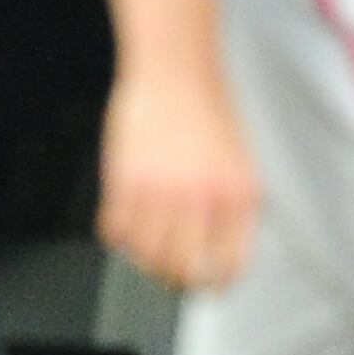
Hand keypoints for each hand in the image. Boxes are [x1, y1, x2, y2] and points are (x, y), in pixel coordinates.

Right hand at [98, 65, 260, 290]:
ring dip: (142, 256)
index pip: (229, 265)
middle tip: (168, 273)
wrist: (176, 69)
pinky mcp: (127, 179)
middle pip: (182, 268)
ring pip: (145, 254)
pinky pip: (115, 229)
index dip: (215, 282)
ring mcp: (162, 191)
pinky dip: (116, 233)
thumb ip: (231, 208)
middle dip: (174, 278)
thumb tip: (216, 252)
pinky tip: (122, 221)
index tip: (206, 285)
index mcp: (238, 197)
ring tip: (143, 244)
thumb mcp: (238, 163)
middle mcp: (202, 198)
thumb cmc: (206, 110)